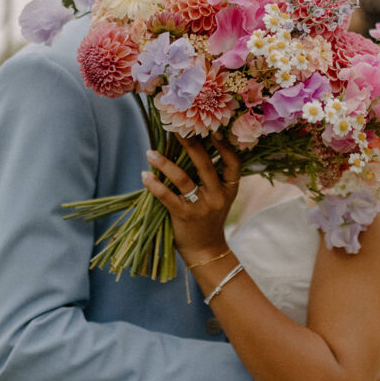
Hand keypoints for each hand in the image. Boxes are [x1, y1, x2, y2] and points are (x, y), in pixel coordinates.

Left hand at [141, 133, 241, 260]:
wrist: (206, 251)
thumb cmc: (208, 219)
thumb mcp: (219, 198)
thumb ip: (211, 178)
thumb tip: (190, 147)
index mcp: (229, 189)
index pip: (233, 163)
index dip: (224, 146)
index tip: (213, 130)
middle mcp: (218, 196)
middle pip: (204, 164)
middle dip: (190, 145)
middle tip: (176, 129)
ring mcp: (201, 206)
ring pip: (182, 178)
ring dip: (164, 163)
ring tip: (150, 153)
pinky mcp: (184, 216)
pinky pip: (166, 196)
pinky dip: (154, 184)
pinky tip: (145, 175)